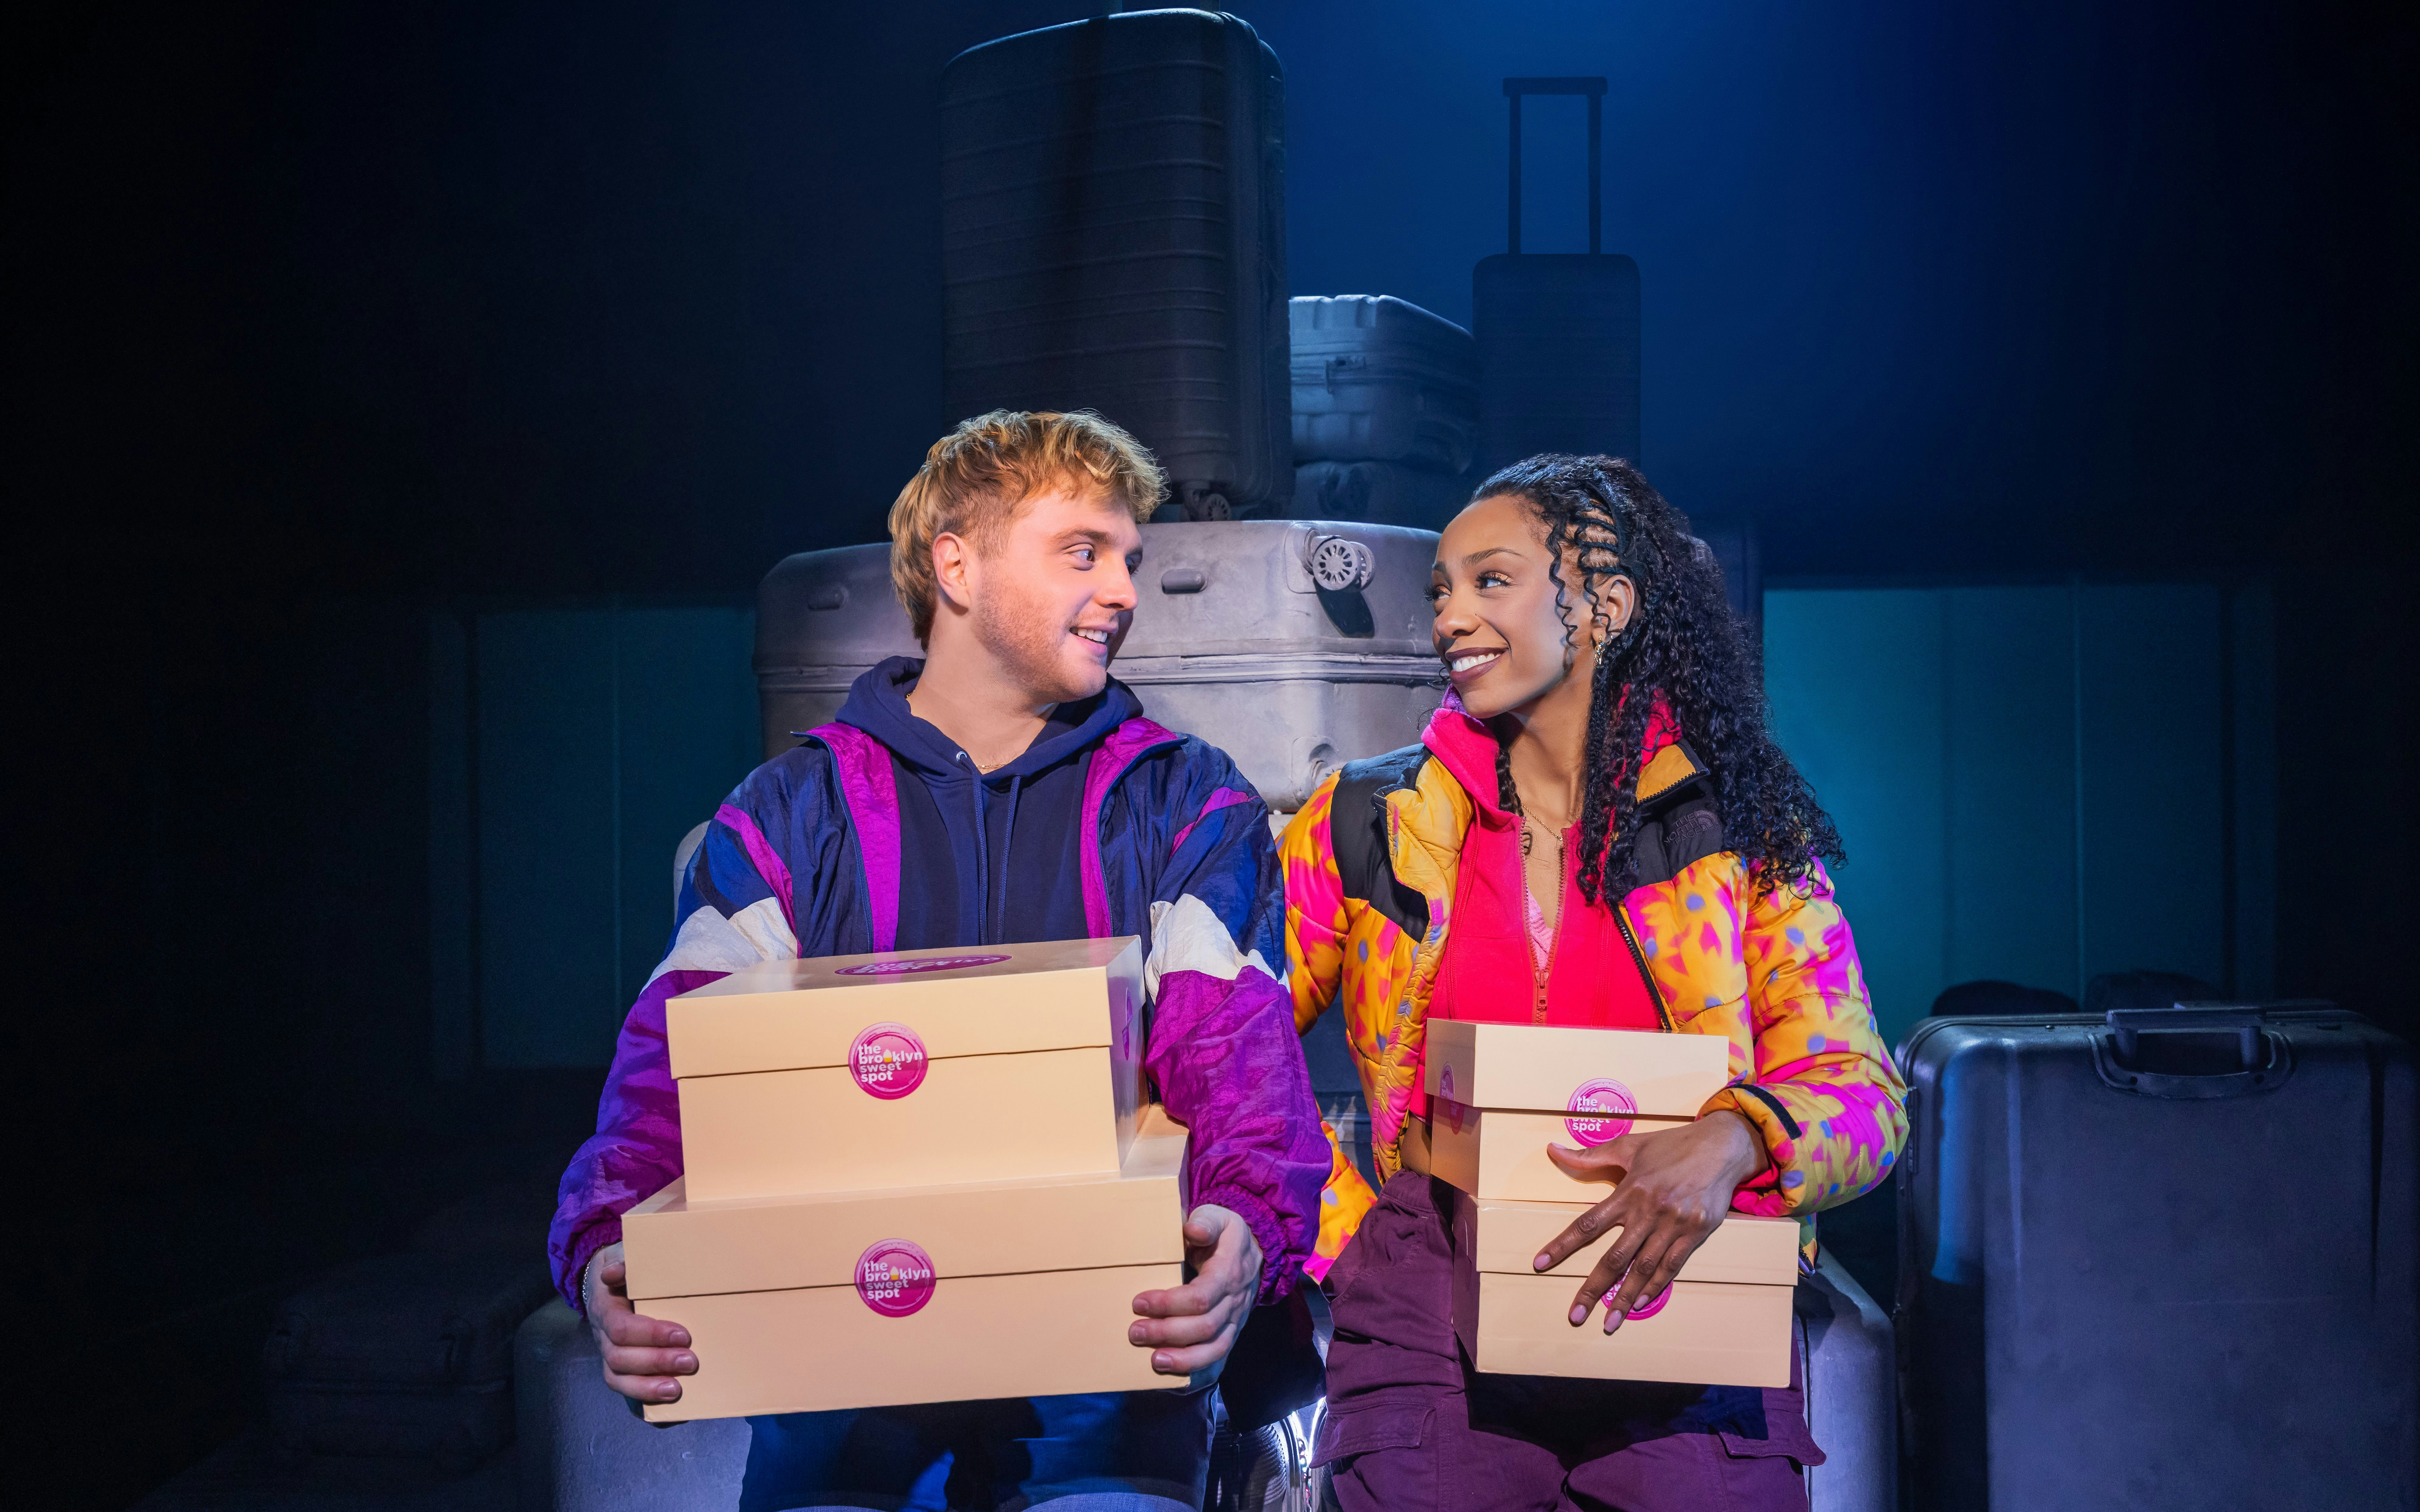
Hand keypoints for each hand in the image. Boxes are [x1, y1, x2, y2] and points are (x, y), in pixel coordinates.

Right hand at [583, 1243, 697, 1403]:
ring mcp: (612, 1357)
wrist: (610, 1281)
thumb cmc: (629, 1271)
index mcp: (606, 1310)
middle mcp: (604, 1338)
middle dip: (656, 1363)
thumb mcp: (627, 1258)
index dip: (650, 1335)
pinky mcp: (624, 1372)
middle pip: (619, 1359)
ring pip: (619, 1381)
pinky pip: (629, 1397)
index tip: (683, 1335)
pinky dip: (648, 1408)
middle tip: (691, 1361)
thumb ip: (625, 1262)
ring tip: (678, 1390)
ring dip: (648, 1389)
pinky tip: (673, 1415)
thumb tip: (615, 1273)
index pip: (620, 1329)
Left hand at [1129, 1203, 1262, 1374]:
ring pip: (1215, 1349)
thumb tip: (1192, 1231)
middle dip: (1167, 1333)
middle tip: (1134, 1332)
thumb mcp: (1218, 1216)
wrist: (1255, 1250)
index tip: (1138, 1302)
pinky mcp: (1230, 1333)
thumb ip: (1205, 1221)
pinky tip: (1173, 1380)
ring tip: (1154, 1362)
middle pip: (1204, 1327)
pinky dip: (1197, 1373)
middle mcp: (1234, 1302)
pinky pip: (1218, 1360)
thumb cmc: (1226, 1234)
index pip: (1201, 1297)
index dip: (1169, 1304)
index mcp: (1229, 1273)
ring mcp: (1235, 1321)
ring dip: (1184, 1360)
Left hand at [1531, 1110, 1769, 1333]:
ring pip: (1643, 1268)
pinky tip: (1640, 1302)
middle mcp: (1648, 1211)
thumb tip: (1552, 1150)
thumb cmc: (1672, 1145)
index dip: (1562, 1245)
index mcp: (1628, 1191)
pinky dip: (1655, 1286)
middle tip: (1575, 1315)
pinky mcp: (1695, 1232)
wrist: (1722, 1145)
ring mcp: (1673, 1224)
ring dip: (1624, 1297)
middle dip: (1592, 1288)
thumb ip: (1590, 1155)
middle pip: (1614, 1257)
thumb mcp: (1629, 1145)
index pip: (1587, 1224)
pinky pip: (1672, 1265)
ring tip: (1608, 1322)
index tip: (1540, 1263)